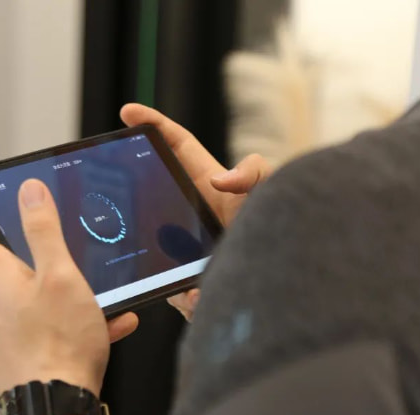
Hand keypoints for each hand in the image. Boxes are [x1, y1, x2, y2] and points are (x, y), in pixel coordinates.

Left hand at [0, 153, 138, 396]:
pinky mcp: (3, 353)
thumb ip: (43, 230)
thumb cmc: (61, 348)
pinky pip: (32, 324)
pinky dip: (60, 321)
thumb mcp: (62, 277)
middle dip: (36, 257)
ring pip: (23, 295)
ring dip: (59, 295)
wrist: (56, 413)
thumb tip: (29, 191)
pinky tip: (99, 330)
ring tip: (101, 308)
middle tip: (73, 266)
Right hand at [121, 104, 274, 321]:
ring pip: (157, 253)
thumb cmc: (284, 234)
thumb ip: (254, 171)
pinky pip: (176, 293)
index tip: (128, 112)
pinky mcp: (188, 286)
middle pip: (151, 198)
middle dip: (134, 198)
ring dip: (164, 262)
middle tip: (126, 200)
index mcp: (206, 184)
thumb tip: (220, 182)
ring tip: (186, 275)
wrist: (292, 286)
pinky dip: (188, 297)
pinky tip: (201, 296)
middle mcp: (189, 215)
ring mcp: (184, 250)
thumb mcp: (273, 192)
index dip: (153, 124)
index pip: (176, 145)